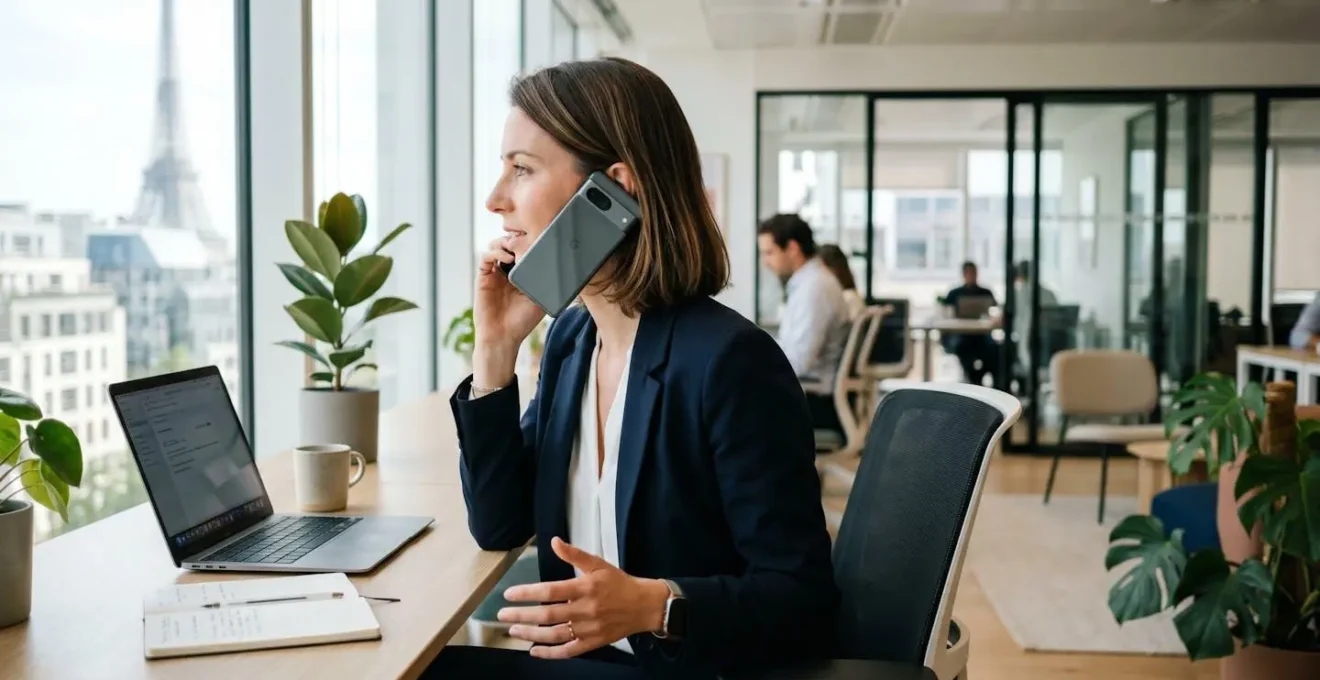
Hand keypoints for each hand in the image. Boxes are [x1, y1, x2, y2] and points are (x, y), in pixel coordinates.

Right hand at [475, 236, 544, 351]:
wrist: (503, 337)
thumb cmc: (522, 321)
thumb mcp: (540, 300)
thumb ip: (545, 283)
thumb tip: (558, 266)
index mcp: (522, 274)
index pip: (524, 250)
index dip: (530, 241)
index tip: (540, 237)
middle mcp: (507, 271)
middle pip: (509, 243)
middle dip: (517, 238)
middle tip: (527, 238)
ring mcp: (494, 273)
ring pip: (496, 246)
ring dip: (505, 242)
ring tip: (517, 247)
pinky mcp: (483, 277)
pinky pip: (485, 258)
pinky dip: (495, 252)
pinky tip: (506, 258)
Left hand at [498, 537, 669, 658]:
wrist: (644, 606)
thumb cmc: (619, 583)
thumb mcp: (598, 564)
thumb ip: (574, 554)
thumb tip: (554, 541)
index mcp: (585, 587)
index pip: (550, 591)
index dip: (528, 593)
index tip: (510, 594)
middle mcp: (585, 609)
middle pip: (547, 615)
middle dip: (522, 616)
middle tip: (502, 616)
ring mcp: (588, 629)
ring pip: (554, 635)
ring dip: (531, 635)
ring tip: (514, 631)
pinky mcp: (592, 643)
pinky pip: (568, 651)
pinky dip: (550, 654)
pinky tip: (534, 651)